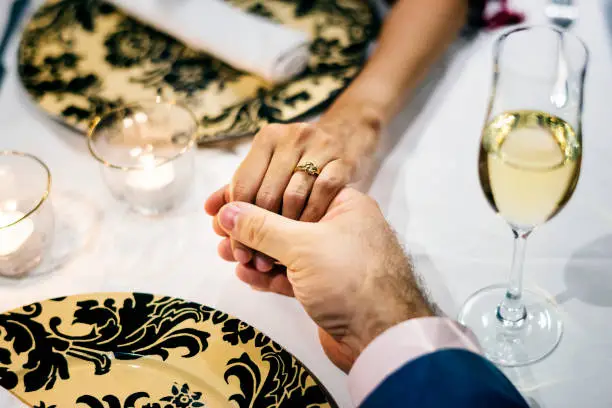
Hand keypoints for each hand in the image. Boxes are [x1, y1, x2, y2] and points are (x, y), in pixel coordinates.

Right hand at [206, 187, 431, 371]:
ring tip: (226, 254)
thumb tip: (227, 212)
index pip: (289, 188)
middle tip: (219, 233)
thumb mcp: (302, 245)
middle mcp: (339, 227)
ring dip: (255, 252)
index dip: (253, 194)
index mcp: (343, 204)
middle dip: (250, 228)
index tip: (220, 202)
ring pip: (285, 250)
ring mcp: (332, 260)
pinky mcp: (325, 289)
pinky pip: (291, 275)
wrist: (382, 338)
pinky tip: (245, 273)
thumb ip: (262, 227)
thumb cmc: (349, 278)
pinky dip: (268, 274)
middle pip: (285, 220)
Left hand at [217, 109, 380, 271]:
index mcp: (267, 138)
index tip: (237, 250)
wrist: (350, 136)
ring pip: (292, 198)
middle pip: (265, 195)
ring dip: (285, 234)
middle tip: (258, 261)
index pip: (241, 186)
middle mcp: (292, 137)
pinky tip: (307, 239)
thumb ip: (241, 189)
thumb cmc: (302, 161)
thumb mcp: (271, 168)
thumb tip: (210, 209)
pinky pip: (321, 197)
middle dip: (259, 235)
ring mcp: (320, 147)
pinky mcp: (343, 162)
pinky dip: (311, 222)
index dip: (236, 223)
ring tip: (281, 258)